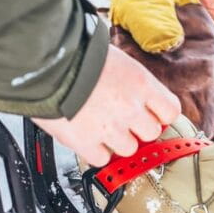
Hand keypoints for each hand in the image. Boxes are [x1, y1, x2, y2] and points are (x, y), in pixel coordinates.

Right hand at [33, 45, 180, 165]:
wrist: (44, 62)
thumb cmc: (74, 53)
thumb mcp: (114, 57)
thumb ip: (128, 79)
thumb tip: (132, 89)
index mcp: (140, 83)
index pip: (170, 111)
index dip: (160, 114)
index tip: (152, 115)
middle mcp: (130, 108)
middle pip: (151, 133)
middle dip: (138, 128)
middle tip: (123, 120)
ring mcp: (110, 128)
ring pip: (129, 149)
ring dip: (118, 142)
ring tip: (102, 128)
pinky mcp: (86, 143)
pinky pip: (102, 159)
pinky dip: (95, 152)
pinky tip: (88, 138)